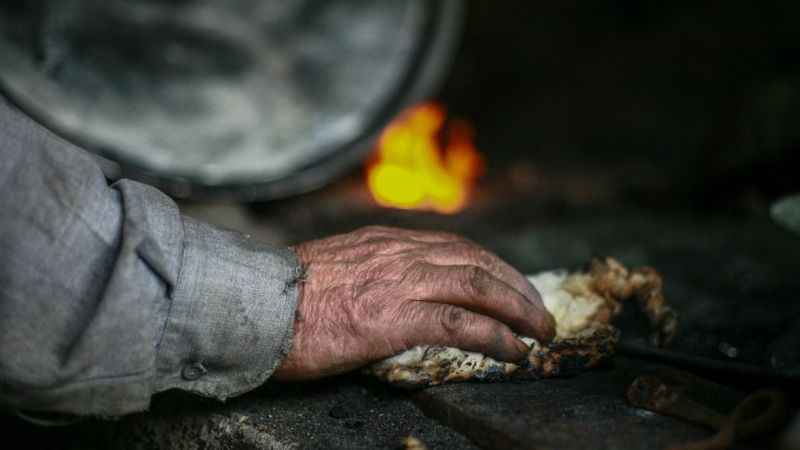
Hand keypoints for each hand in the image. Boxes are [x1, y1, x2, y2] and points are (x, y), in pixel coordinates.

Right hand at [273, 226, 555, 380]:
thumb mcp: (335, 267)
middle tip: (539, 311)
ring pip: (479, 286)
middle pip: (478, 262)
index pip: (456, 247)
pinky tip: (515, 351)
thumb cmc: (285, 296)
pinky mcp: (395, 318)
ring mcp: (400, 283)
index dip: (493, 267)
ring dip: (519, 310)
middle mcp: (400, 254)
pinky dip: (497, 337)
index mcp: (387, 242)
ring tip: (541, 331)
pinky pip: (462, 324)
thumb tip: (389, 289)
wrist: (253, 305)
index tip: (512, 285)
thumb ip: (370, 269)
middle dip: (517, 286)